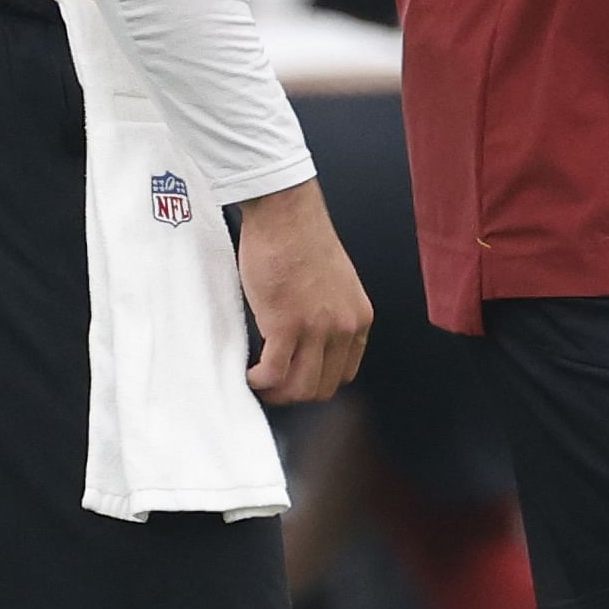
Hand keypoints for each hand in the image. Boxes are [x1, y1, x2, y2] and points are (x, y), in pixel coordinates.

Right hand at [236, 178, 371, 403]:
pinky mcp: (285, 325)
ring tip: (260, 382)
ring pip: (299, 388)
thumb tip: (310, 344)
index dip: (317, 380)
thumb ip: (330, 314)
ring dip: (276, 392)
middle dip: (294, 393)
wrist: (287, 215)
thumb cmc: (303, 241)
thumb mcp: (335, 285)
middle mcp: (343, 327)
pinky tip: (249, 373)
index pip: (345, 373)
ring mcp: (316, 328)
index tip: (296, 377)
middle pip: (322, 387)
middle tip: (272, 385)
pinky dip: (259, 382)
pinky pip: (273, 374)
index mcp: (358, 317)